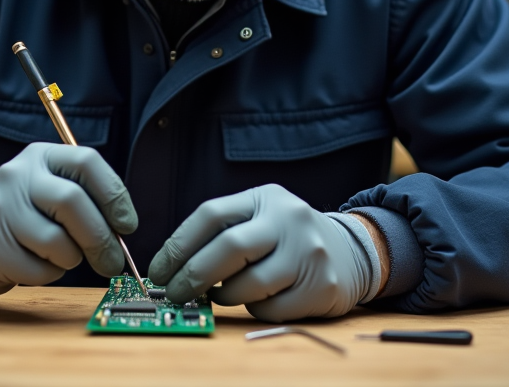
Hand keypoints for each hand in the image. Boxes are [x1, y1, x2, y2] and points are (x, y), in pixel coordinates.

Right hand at [0, 142, 136, 294]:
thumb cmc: (30, 214)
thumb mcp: (55, 190)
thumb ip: (89, 200)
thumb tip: (124, 231)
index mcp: (42, 155)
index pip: (87, 162)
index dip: (114, 196)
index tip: (128, 226)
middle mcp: (17, 175)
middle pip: (71, 202)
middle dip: (100, 237)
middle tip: (112, 261)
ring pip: (56, 241)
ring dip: (72, 258)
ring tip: (64, 256)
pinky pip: (37, 270)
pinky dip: (49, 274)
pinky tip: (38, 264)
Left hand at [148, 184, 371, 321]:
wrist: (350, 251)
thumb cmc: (286, 237)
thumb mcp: (260, 216)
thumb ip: (222, 231)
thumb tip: (170, 266)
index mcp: (265, 197)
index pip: (211, 214)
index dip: (177, 245)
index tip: (158, 270)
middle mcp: (289, 219)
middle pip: (229, 248)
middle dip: (192, 275)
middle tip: (174, 293)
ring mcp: (309, 253)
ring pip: (249, 285)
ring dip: (225, 296)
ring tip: (220, 294)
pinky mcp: (321, 286)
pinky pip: (271, 309)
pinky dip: (254, 310)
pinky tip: (257, 301)